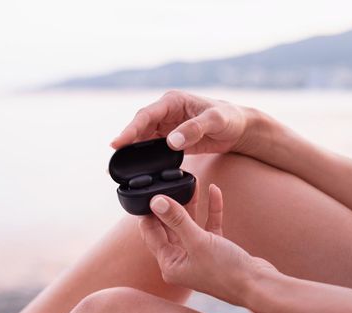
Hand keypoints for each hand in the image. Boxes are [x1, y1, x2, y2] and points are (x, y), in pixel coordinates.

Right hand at [111, 90, 269, 155]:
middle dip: (125, 143)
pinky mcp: (170, 140)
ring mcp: (166, 127)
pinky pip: (152, 149)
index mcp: (172, 101)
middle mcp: (165, 113)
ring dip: (132, 152)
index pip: (145, 115)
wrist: (238, 129)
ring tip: (118, 169)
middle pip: (139, 128)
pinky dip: (143, 158)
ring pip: (143, 139)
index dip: (129, 130)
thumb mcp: (214, 121)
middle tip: (113, 162)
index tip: (116, 144)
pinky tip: (136, 170)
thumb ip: (193, 129)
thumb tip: (170, 142)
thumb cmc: (228, 118)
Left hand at [139, 184, 275, 305]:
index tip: (150, 193)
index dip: (150, 213)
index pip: (151, 234)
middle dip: (171, 205)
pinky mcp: (215, 250)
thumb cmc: (227, 271)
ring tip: (191, 184)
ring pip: (189, 224)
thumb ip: (176, 220)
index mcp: (170, 264)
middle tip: (170, 185)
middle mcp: (181, 261)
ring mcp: (197, 255)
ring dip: (191, 204)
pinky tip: (214, 191)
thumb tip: (156, 202)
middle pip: (169, 227)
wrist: (259, 285)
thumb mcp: (197, 241)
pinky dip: (211, 210)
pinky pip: (208, 225)